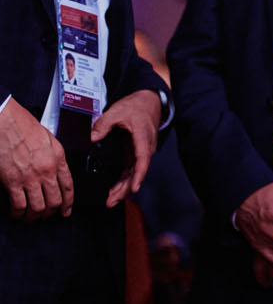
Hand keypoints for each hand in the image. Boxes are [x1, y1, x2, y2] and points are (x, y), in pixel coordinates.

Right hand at [0, 98, 73, 219]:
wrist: (6, 122)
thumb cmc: (23, 126)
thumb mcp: (49, 139)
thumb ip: (55, 156)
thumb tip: (57, 170)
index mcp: (58, 159)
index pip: (68, 186)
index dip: (69, 202)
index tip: (66, 210)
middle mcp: (46, 170)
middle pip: (55, 201)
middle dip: (51, 212)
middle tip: (47, 215)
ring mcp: (29, 178)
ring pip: (38, 207)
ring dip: (35, 216)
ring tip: (31, 217)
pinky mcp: (12, 182)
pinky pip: (19, 205)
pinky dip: (18, 213)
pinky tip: (17, 214)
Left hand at [91, 88, 161, 207]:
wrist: (148, 101)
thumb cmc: (137, 106)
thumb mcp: (117, 111)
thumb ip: (103, 124)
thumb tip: (91, 138)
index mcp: (142, 138)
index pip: (142, 160)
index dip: (138, 176)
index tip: (133, 189)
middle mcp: (145, 148)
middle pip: (137, 173)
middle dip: (125, 189)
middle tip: (111, 201)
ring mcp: (141, 151)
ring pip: (134, 174)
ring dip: (124, 188)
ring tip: (111, 201)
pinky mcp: (136, 152)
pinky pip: (132, 170)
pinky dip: (124, 181)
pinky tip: (115, 190)